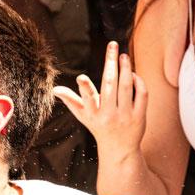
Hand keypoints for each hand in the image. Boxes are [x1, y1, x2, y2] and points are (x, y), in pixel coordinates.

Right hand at [53, 41, 147, 157]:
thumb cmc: (98, 127)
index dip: (84, 88)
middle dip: (110, 63)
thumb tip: (54, 89)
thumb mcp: (83, 116)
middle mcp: (108, 115)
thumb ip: (71, 100)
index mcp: (92, 114)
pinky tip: (133, 74)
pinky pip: (140, 94)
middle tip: (112, 45)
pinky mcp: (139, 117)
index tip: (81, 78)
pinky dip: (137, 81)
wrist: (119, 150)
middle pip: (109, 85)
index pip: (88, 99)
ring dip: (125, 68)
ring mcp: (125, 116)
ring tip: (123, 55)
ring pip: (126, 86)